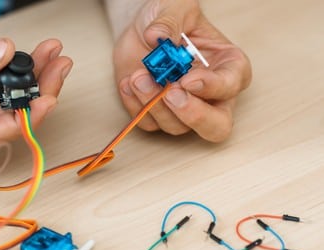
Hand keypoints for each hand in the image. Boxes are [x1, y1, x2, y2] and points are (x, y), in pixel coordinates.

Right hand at [0, 26, 72, 150]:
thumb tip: (4, 54)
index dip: (25, 117)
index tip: (48, 94)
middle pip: (6, 120)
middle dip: (36, 92)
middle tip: (58, 64)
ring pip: (3, 108)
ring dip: (28, 83)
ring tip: (49, 57)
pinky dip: (10, 80)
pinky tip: (25, 62)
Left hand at [112, 0, 250, 141]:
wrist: (143, 28)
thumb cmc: (169, 17)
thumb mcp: (174, 7)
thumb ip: (169, 21)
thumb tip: (156, 38)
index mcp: (228, 66)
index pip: (232, 85)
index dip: (213, 87)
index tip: (188, 79)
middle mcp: (211, 95)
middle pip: (216, 125)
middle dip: (193, 115)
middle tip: (170, 94)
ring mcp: (184, 108)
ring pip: (177, 126)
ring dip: (155, 105)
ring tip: (138, 77)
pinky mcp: (157, 114)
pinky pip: (149, 124)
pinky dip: (136, 107)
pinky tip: (128, 83)